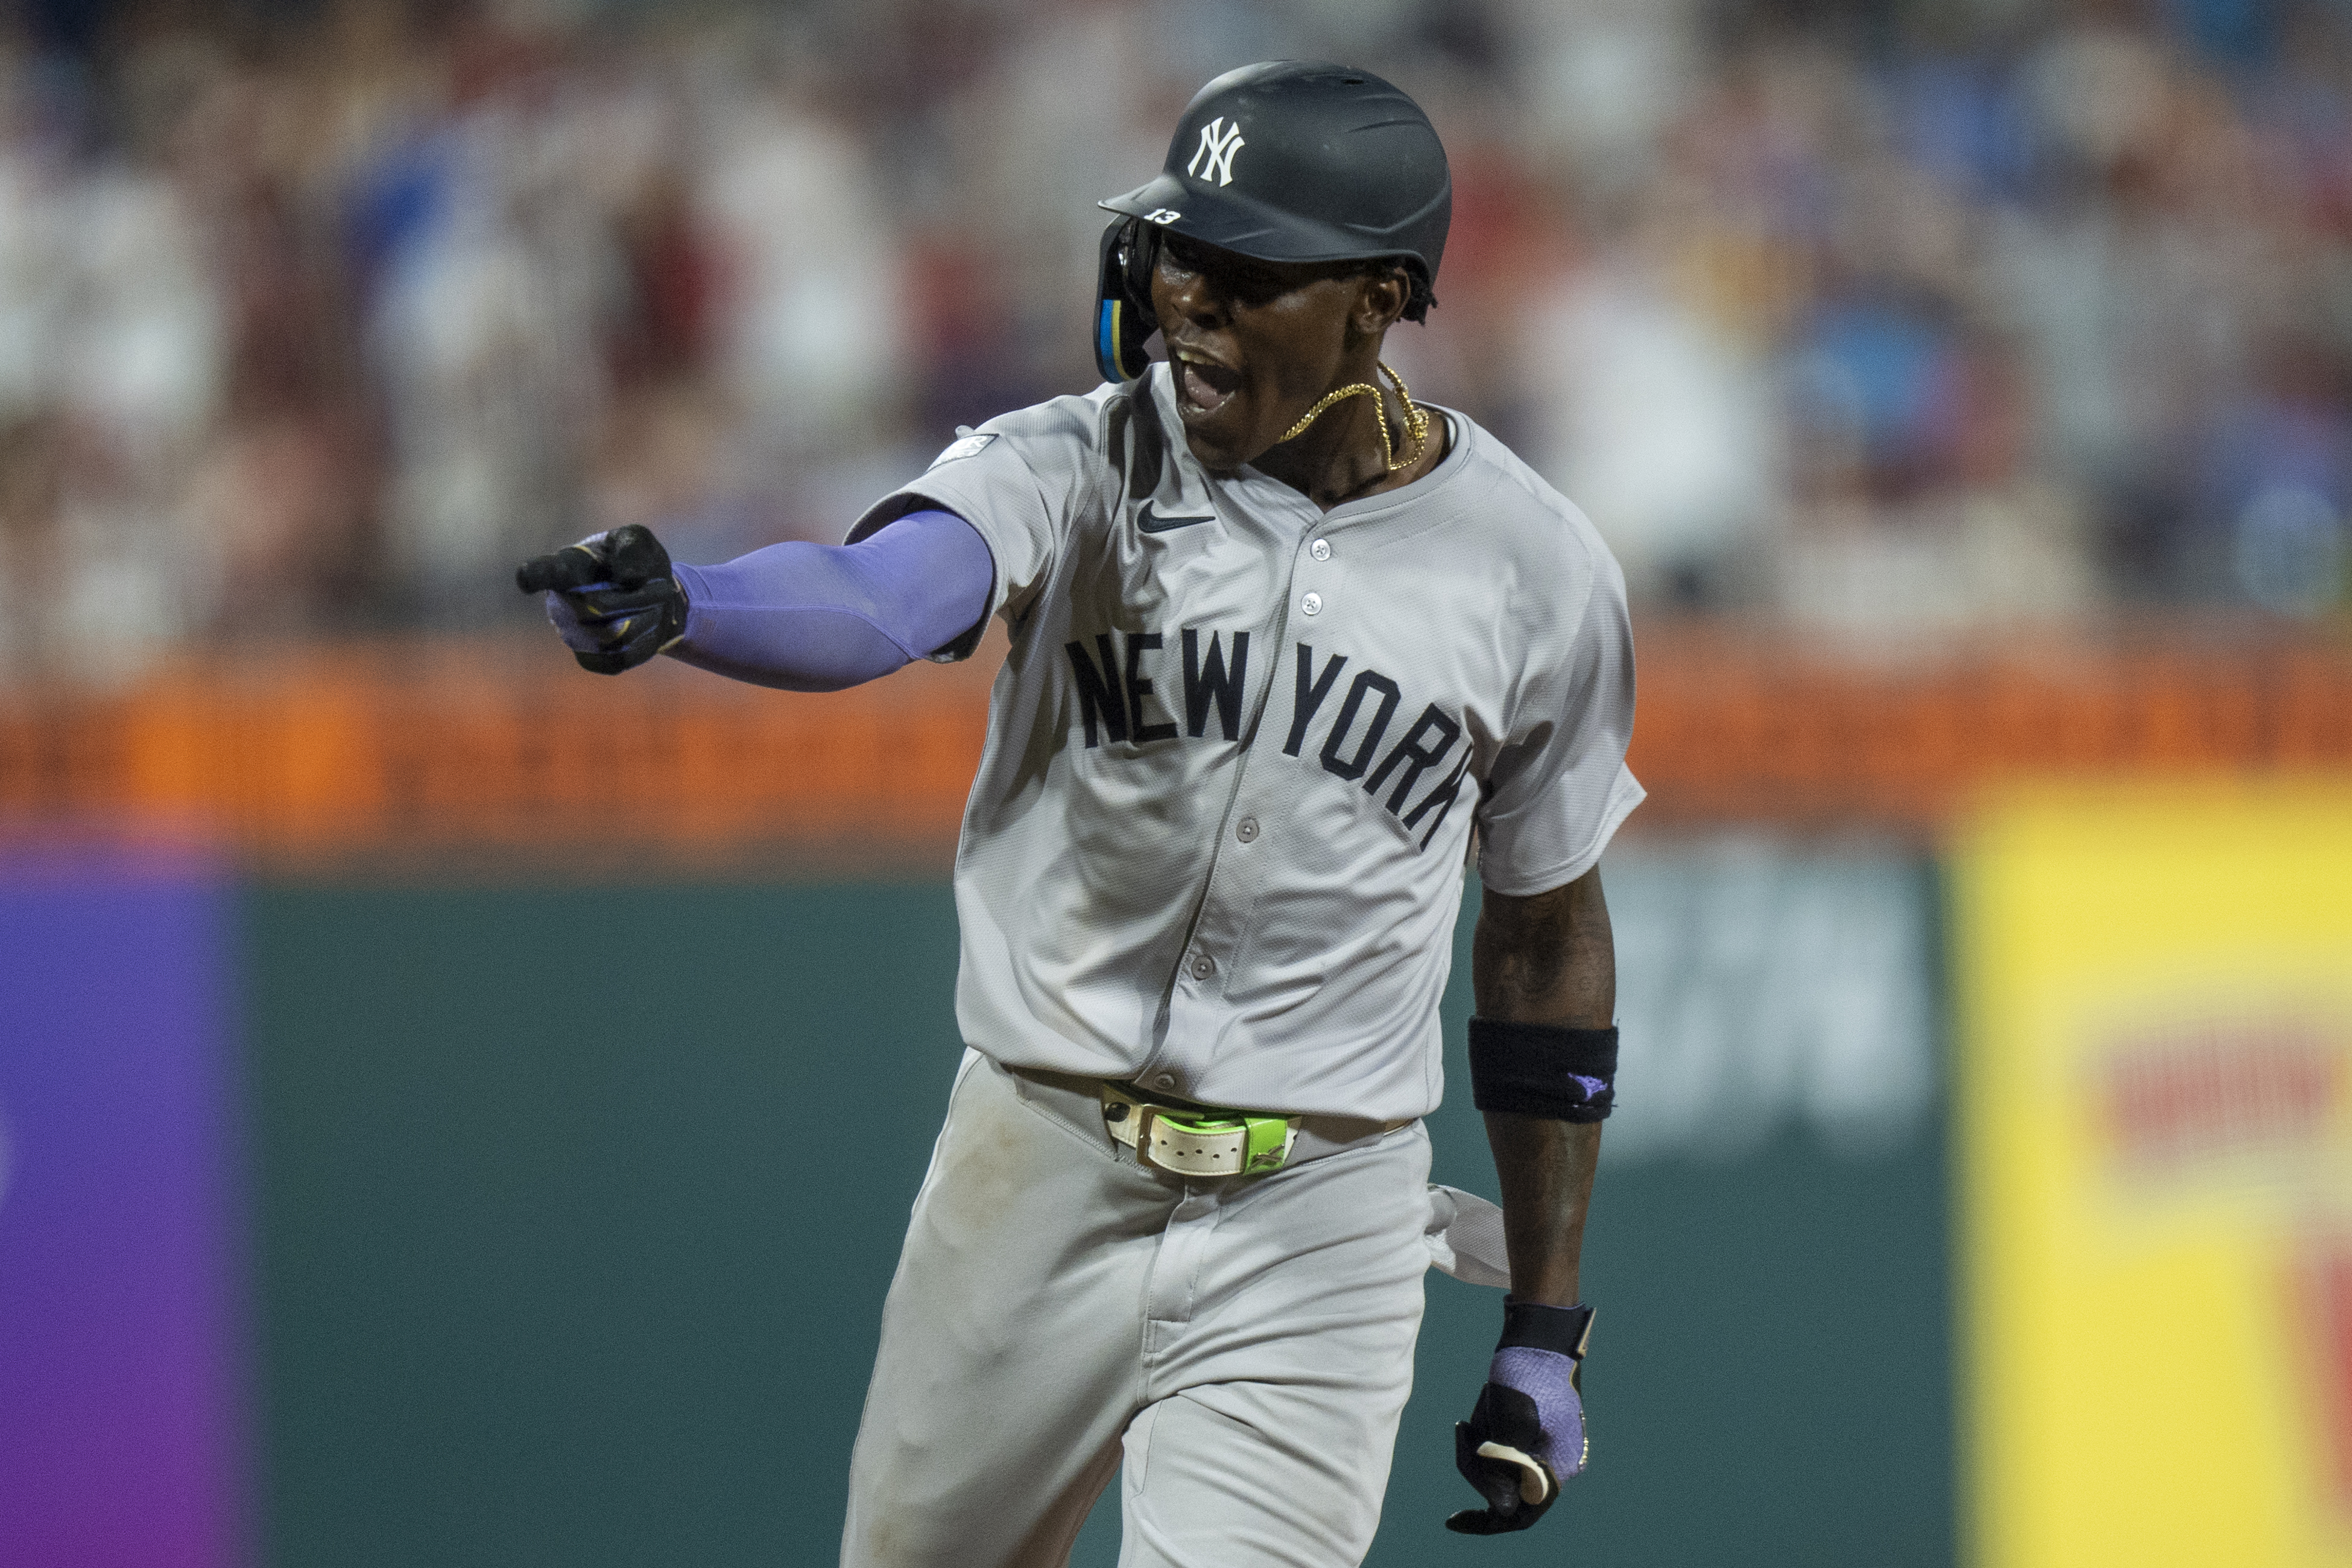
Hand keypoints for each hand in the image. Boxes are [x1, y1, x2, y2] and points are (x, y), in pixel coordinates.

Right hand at [516, 524, 686, 674]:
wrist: (653, 596)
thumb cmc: (637, 561)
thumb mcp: (639, 541)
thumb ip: (632, 547)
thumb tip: (628, 576)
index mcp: (568, 565)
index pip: (545, 571)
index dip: (536, 576)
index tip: (526, 580)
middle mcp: (561, 602)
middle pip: (602, 606)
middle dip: (641, 596)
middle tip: (657, 584)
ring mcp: (572, 633)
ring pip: (617, 636)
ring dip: (647, 619)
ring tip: (651, 604)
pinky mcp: (589, 657)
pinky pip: (619, 659)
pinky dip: (643, 645)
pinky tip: (645, 628)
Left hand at [1446, 1303, 1590, 1535]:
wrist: (1536, 1335)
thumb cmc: (1527, 1373)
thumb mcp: (1511, 1420)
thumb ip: (1505, 1465)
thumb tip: (1502, 1509)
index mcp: (1558, 1466)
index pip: (1522, 1513)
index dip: (1487, 1521)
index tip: (1452, 1520)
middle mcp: (1555, 1462)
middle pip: (1504, 1489)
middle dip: (1476, 1467)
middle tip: (1462, 1431)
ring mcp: (1544, 1447)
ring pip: (1498, 1467)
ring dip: (1478, 1446)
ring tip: (1471, 1416)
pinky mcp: (1532, 1433)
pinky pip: (1501, 1448)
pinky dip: (1484, 1435)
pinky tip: (1479, 1409)